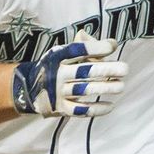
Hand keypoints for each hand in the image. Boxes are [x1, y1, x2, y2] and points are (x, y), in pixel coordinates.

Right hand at [12, 36, 127, 117]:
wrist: (28, 88)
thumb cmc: (54, 67)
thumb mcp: (62, 52)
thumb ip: (86, 46)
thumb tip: (112, 44)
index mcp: (57, 57)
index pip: (78, 50)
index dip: (96, 48)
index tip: (112, 48)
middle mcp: (56, 74)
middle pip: (84, 71)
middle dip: (106, 70)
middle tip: (124, 69)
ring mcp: (57, 92)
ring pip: (84, 90)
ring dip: (105, 89)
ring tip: (120, 86)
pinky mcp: (60, 108)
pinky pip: (80, 110)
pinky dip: (96, 109)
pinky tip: (110, 106)